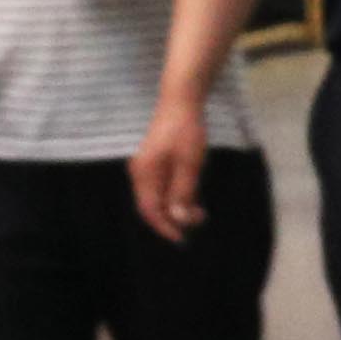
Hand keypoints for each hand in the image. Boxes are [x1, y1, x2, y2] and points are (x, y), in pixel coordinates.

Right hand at [129, 107, 211, 244]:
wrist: (180, 100)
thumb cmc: (186, 130)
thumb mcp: (189, 163)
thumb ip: (183, 192)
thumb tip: (178, 219)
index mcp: (145, 174)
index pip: (150, 210)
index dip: (165, 227)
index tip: (182, 239)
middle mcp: (141, 173)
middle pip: (153, 205)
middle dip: (174, 218)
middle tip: (199, 219)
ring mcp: (146, 167)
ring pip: (159, 197)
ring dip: (177, 207)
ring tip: (200, 212)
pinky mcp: (155, 162)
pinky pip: (162, 187)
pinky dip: (176, 195)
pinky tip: (193, 197)